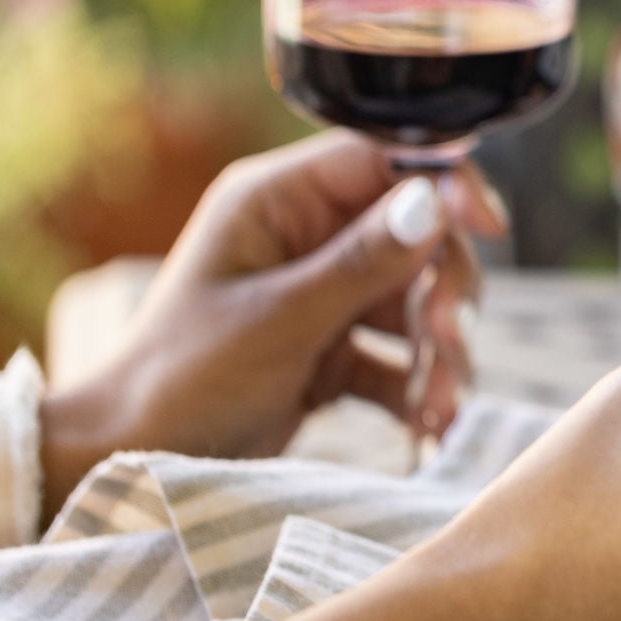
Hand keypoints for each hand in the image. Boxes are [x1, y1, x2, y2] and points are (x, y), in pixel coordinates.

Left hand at [38, 131, 507, 513]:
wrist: (130, 459)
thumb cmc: (181, 380)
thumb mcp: (277, 320)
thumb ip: (361, 263)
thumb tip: (434, 199)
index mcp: (276, 202)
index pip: (382, 161)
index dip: (444, 186)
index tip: (489, 227)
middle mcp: (303, 236)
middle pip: (415, 236)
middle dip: (443, 294)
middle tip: (450, 346)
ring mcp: (320, 292)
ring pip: (415, 301)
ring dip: (439, 352)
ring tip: (442, 408)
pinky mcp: (331, 348)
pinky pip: (397, 354)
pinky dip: (418, 387)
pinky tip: (429, 426)